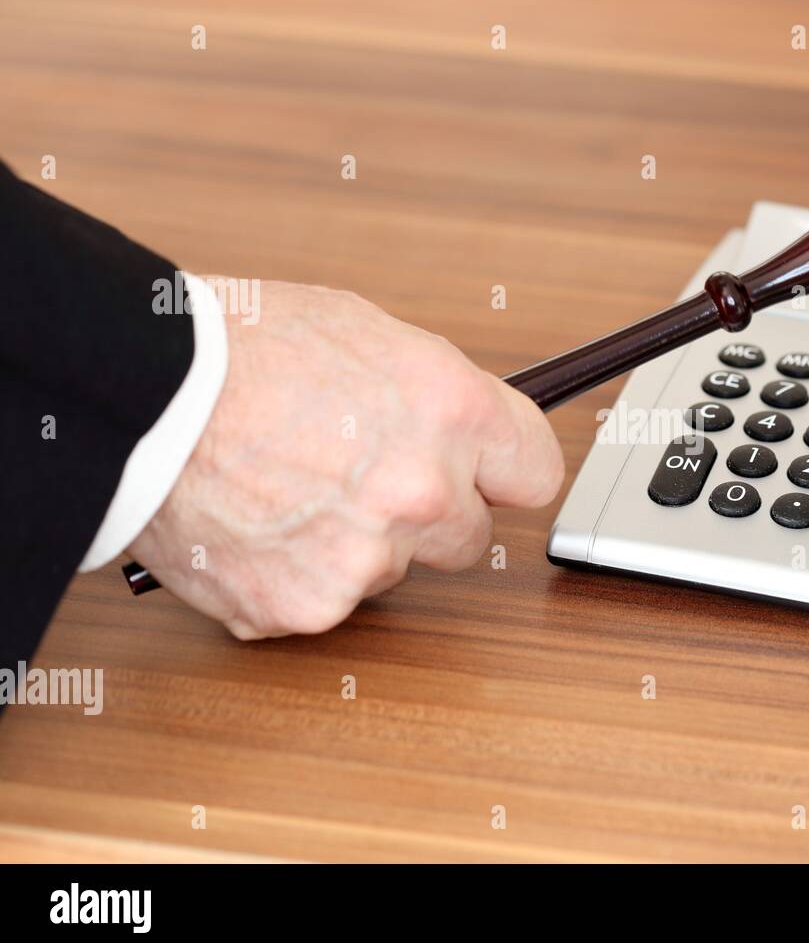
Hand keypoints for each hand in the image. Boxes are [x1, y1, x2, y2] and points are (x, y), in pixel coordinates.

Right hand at [127, 279, 563, 639]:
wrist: (139, 392)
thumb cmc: (243, 347)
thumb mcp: (369, 335)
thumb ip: (436, 397)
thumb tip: (472, 435)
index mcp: (452, 412)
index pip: (536, 474)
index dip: (505, 475)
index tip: (489, 478)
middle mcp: (424, 491)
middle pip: (469, 538)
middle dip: (428, 516)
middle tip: (362, 480)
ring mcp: (367, 557)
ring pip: (392, 572)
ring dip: (356, 546)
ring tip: (287, 490)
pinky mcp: (306, 606)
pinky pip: (324, 603)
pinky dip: (294, 577)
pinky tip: (256, 527)